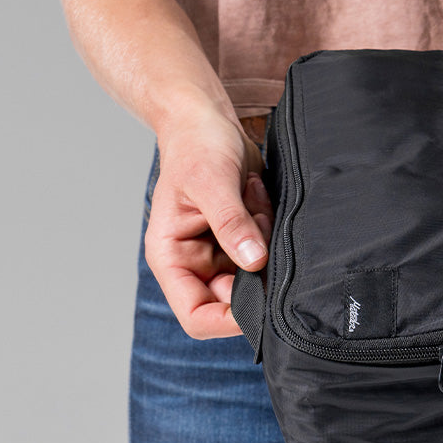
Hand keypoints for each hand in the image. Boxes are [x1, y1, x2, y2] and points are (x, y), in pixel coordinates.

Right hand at [144, 103, 274, 338]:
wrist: (208, 121)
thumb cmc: (196, 147)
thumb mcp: (211, 183)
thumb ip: (231, 224)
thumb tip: (253, 262)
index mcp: (173, 258)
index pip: (197, 316)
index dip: (229, 320)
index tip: (262, 302)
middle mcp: (195, 262)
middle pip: (236, 299)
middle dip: (257, 268)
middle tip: (257, 222)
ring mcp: (221, 253)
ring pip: (258, 273)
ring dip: (264, 240)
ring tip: (252, 200)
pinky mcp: (243, 239)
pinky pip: (267, 249)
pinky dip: (270, 227)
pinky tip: (257, 196)